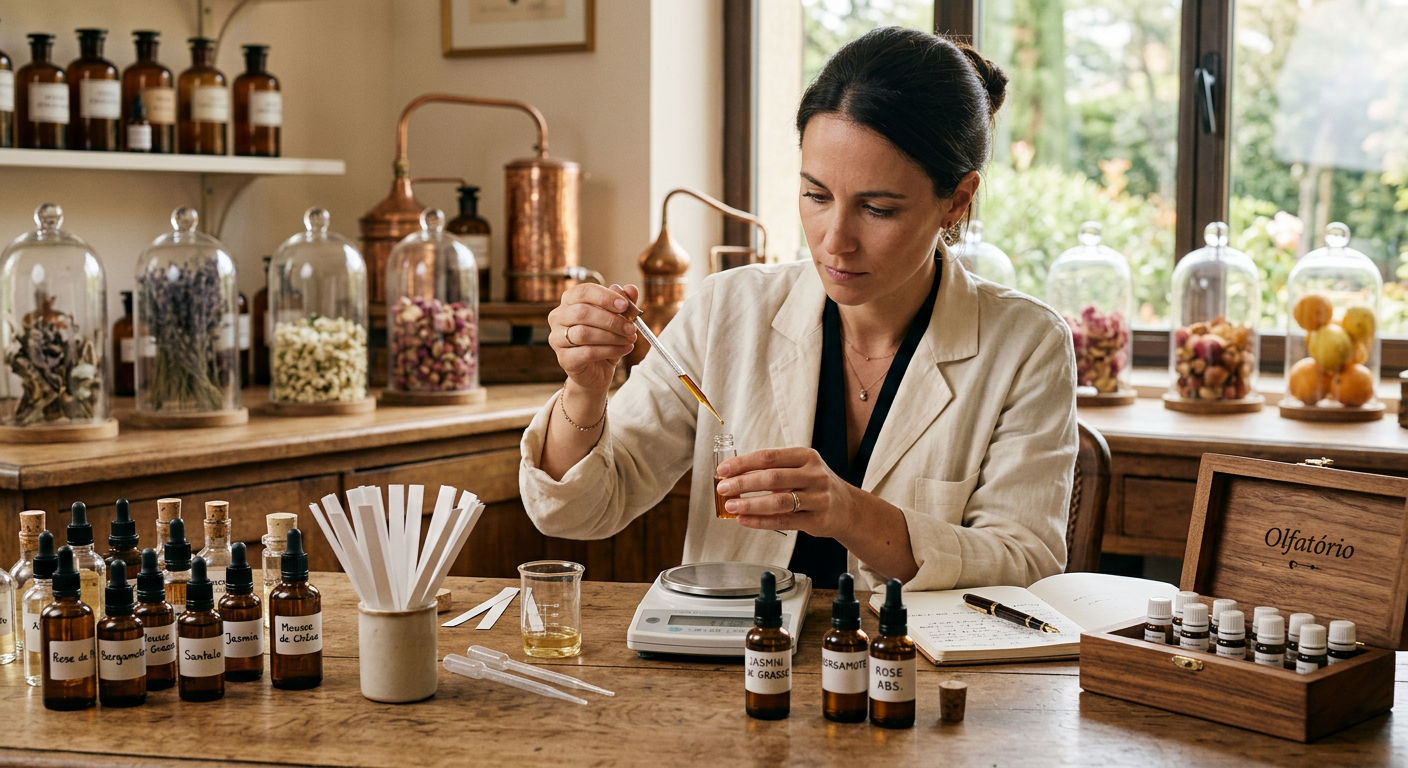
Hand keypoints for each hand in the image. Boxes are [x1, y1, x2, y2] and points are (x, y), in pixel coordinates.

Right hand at [547, 283, 639, 394]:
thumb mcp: (618, 319)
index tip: (625, 306)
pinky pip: (587, 352)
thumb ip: (624, 302)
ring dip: (612, 336)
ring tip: (629, 339)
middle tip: (631, 327)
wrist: (597, 370)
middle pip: (582, 312)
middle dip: (611, 320)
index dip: (605, 297)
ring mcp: (557, 339)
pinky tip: (624, 349)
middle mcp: (558, 317)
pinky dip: (610, 350)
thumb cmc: (604, 340)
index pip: (583, 292)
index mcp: (569, 301)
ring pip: (584, 333)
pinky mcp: (564, 359)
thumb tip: (630, 289)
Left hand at [714, 448, 858, 537]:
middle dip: (743, 483)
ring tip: (731, 506)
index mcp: (806, 456)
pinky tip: (745, 520)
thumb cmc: (815, 485)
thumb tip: (734, 477)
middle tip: (723, 488)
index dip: (743, 463)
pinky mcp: (818, 520)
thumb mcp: (800, 469)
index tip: (723, 470)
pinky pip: (784, 521)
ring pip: (779, 501)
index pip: (769, 457)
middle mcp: (814, 475)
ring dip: (751, 504)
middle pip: (773, 478)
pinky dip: (761, 521)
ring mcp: (818, 498)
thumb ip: (772, 471)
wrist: (848, 508)